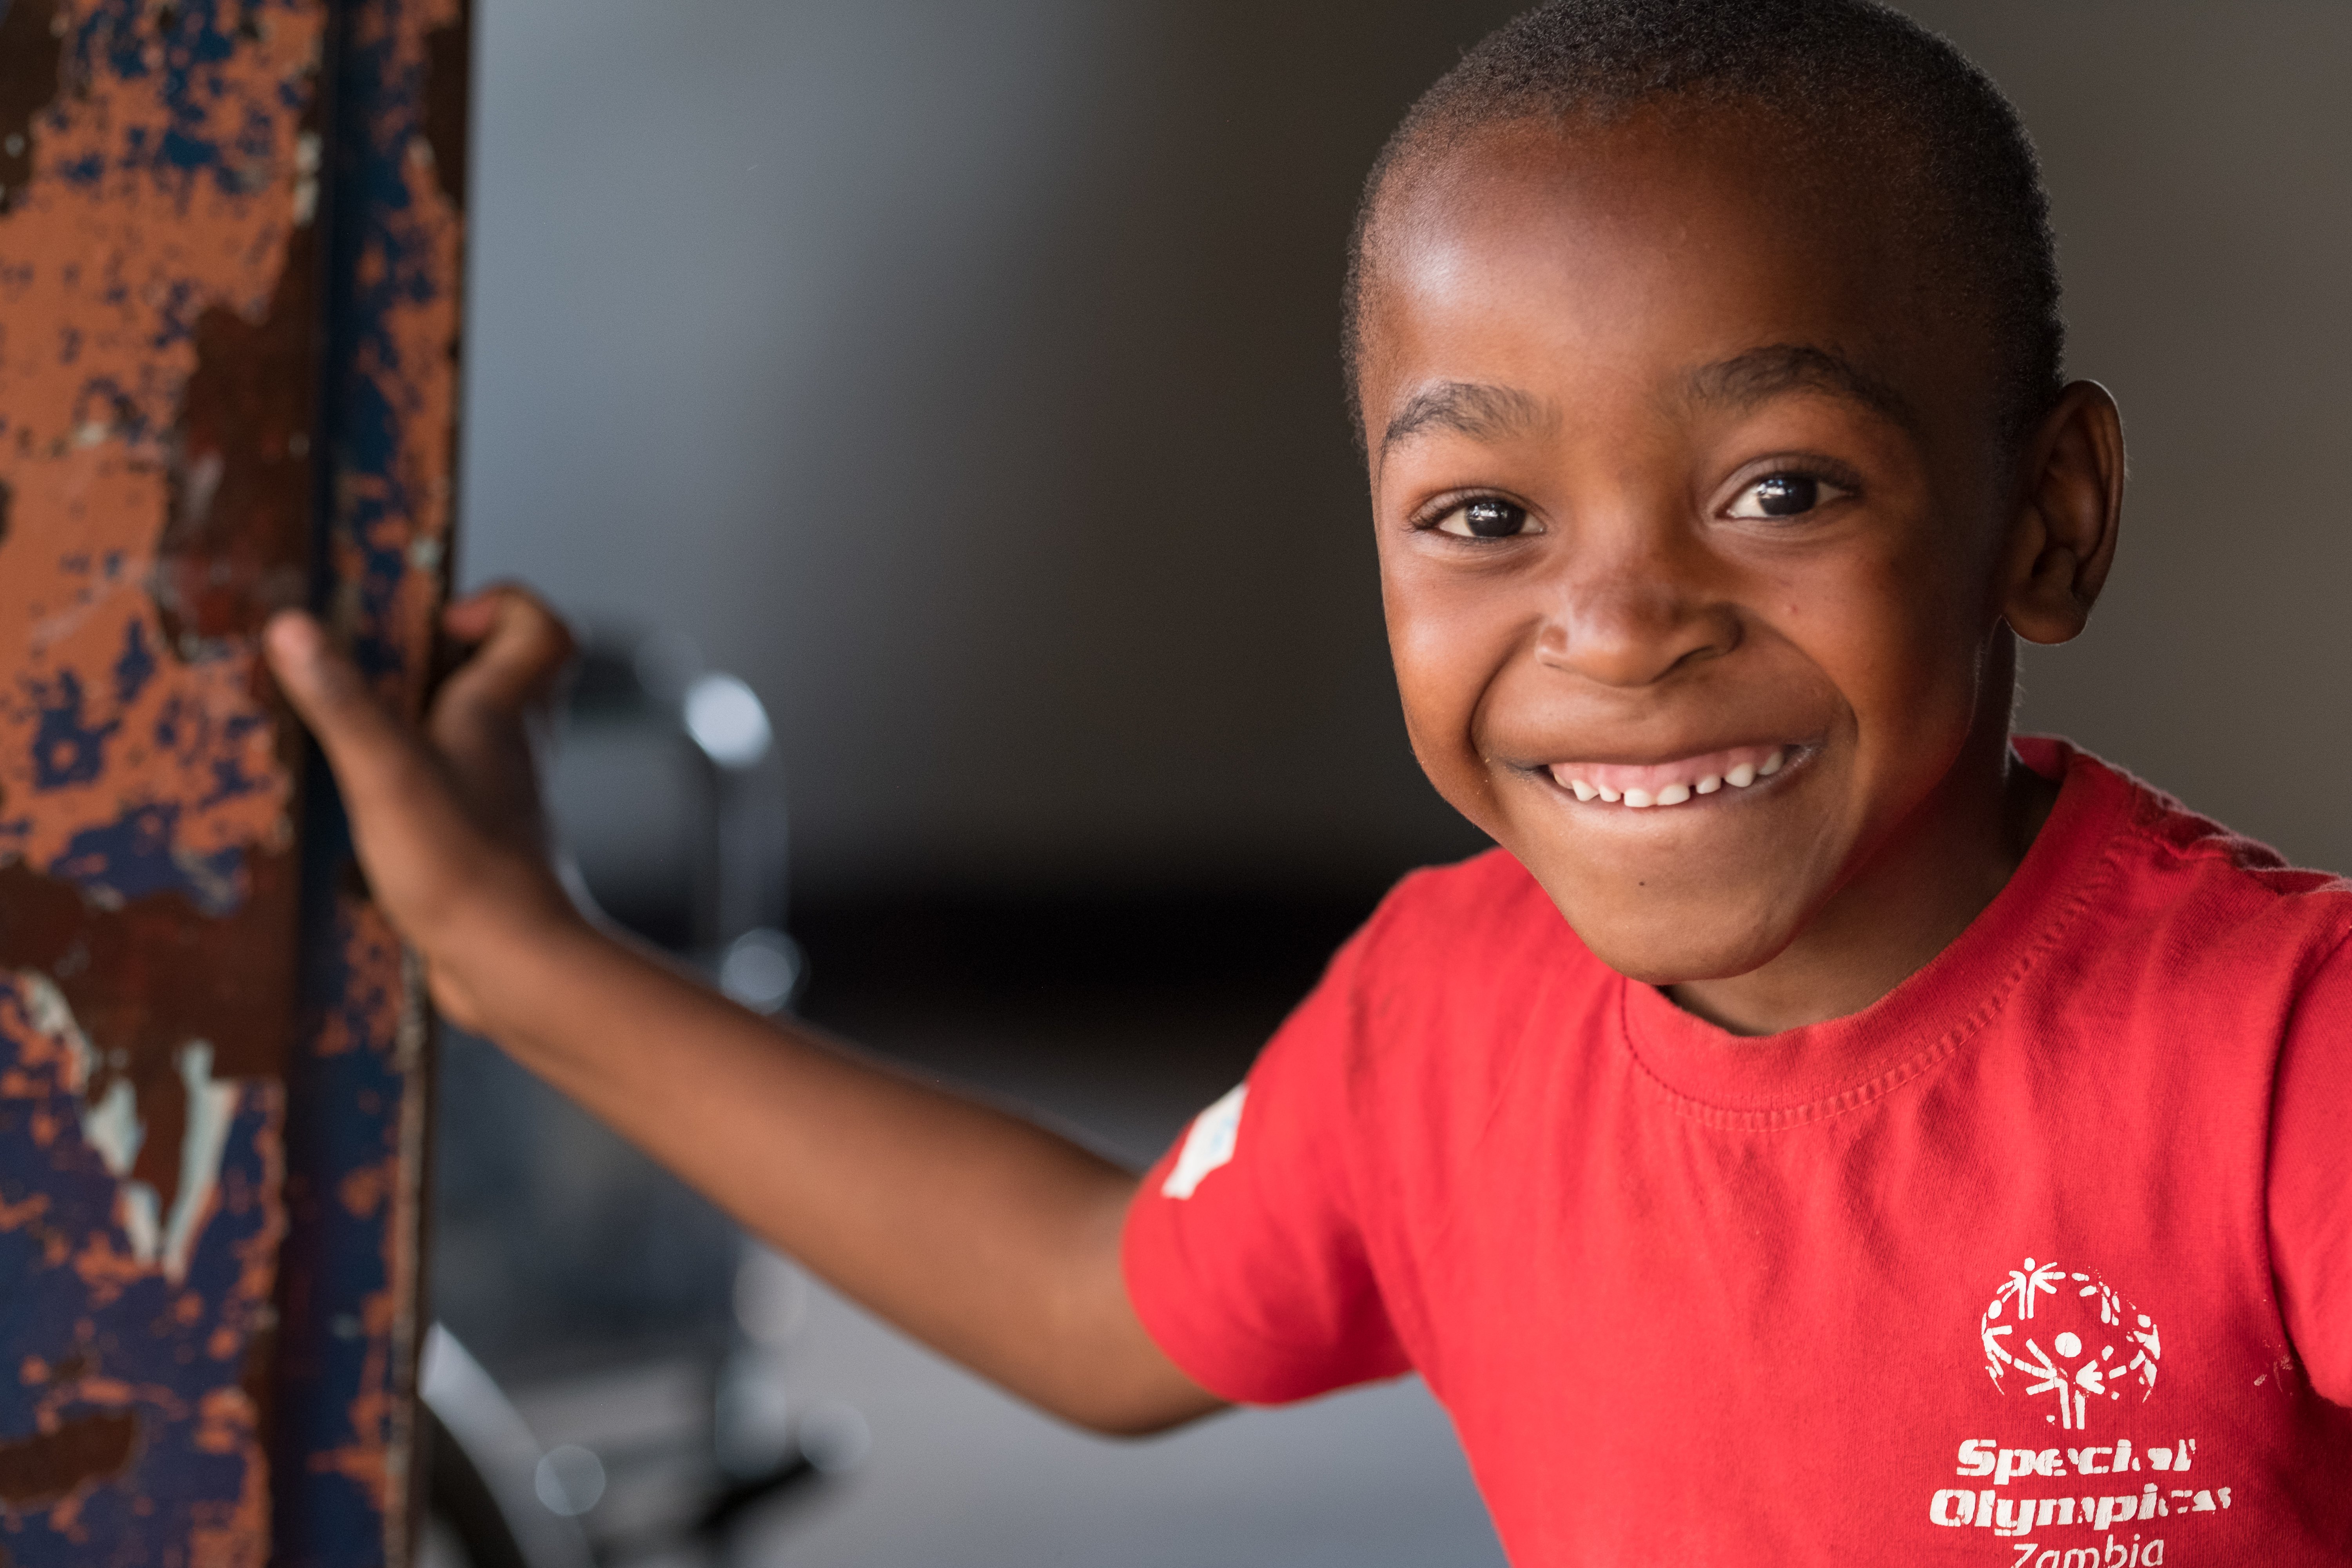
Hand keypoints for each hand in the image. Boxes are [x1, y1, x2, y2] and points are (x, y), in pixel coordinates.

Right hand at [264, 585, 581, 1031]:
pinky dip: (417, 786)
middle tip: (383, 671)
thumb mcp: (384, 770)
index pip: (542, 628)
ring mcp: (501, 797)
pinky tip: (364, 806)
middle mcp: (515, 748)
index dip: (501, 606)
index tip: (439, 623)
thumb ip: (341, 700)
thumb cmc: (463, 862)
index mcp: (506, 712)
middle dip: (448, 659)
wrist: (512, 961)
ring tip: (358, 733)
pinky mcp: (483, 843)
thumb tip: (293, 626)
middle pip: (507, 674)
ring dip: (424, 725)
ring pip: (477, 736)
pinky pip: (457, 792)